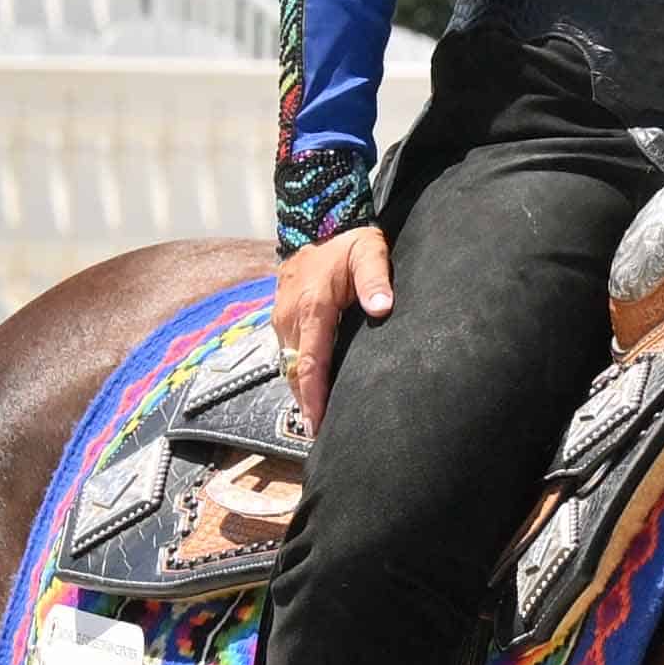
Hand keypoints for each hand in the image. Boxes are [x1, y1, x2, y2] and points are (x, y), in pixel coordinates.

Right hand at [268, 223, 398, 429]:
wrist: (315, 227)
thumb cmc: (349, 244)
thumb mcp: (369, 251)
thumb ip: (376, 279)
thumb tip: (383, 308)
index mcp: (312, 306)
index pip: (311, 362)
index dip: (314, 396)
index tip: (318, 424)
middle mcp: (290, 317)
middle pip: (296, 373)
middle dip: (308, 405)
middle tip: (324, 437)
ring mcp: (281, 320)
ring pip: (289, 367)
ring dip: (303, 394)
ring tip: (320, 424)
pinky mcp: (280, 322)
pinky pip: (288, 356)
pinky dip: (299, 377)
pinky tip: (314, 395)